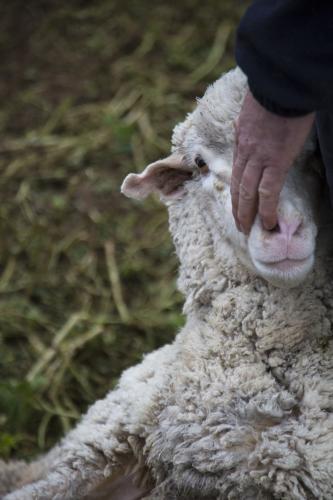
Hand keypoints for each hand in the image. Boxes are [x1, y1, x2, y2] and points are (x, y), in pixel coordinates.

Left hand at [231, 90, 314, 232]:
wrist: (280, 87)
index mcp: (241, 142)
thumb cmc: (270, 95)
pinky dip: (266, 210)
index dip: (236, 190)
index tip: (237, 203)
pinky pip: (268, 192)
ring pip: (247, 193)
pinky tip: (268, 222)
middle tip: (239, 225)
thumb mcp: (249, 110)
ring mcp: (259, 159)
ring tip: (247, 230)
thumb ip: (245, 123)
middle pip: (238, 187)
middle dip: (237, 208)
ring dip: (246, 214)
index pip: (237, 172)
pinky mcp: (276, 163)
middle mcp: (245, 153)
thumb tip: (240, 125)